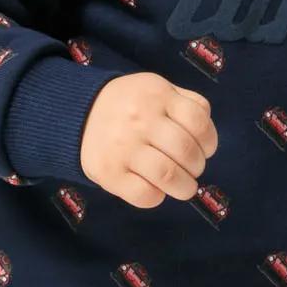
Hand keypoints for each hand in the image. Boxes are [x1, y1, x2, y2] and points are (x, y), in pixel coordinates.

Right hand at [79, 72, 218, 206]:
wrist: (77, 114)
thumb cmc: (130, 105)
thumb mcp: (157, 89)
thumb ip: (186, 103)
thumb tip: (207, 136)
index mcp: (156, 95)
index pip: (198, 121)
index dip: (209, 141)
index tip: (205, 149)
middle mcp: (139, 120)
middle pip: (186, 151)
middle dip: (197, 166)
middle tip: (192, 169)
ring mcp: (122, 147)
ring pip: (169, 175)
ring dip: (185, 187)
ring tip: (183, 186)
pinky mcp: (109, 173)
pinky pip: (145, 195)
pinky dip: (158, 197)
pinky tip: (155, 188)